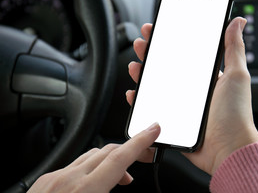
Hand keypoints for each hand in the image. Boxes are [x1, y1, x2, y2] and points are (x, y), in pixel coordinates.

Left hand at [28, 123, 159, 192]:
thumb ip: (111, 191)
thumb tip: (125, 181)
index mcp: (84, 191)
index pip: (119, 157)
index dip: (140, 141)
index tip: (153, 129)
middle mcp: (68, 179)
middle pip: (107, 151)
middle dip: (130, 149)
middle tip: (144, 157)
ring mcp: (54, 178)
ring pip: (91, 155)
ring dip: (110, 161)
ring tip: (120, 177)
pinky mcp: (44, 180)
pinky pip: (74, 165)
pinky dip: (90, 168)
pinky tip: (93, 181)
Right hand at [126, 17, 257, 175]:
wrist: (228, 149)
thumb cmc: (236, 114)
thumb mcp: (236, 75)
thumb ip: (234, 48)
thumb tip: (238, 22)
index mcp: (205, 77)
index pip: (184, 53)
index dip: (170, 40)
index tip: (159, 28)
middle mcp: (192, 89)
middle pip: (166, 67)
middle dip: (152, 53)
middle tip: (142, 43)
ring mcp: (180, 105)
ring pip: (156, 85)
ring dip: (143, 73)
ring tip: (135, 66)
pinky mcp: (172, 120)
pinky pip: (152, 107)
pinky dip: (141, 100)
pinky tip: (135, 92)